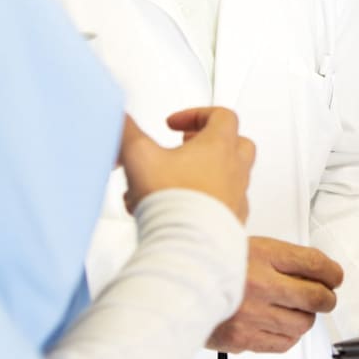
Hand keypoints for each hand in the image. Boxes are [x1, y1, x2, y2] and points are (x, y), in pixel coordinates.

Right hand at [119, 108, 255, 221]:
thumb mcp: (140, 155)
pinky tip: (183, 209)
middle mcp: (235, 171)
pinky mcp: (233, 223)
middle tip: (187, 147)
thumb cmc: (173, 201)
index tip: (175, 125)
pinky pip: (226, 206)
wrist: (189, 244)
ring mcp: (238, 198)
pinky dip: (208, 202)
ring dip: (206, 173)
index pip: (222, 116)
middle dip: (210, 142)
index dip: (197, 114)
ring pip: (231, 177)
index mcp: (220, 147)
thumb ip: (128, 132)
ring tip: (176, 180)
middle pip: (236, 144)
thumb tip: (120, 118)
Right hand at [208, 237, 343, 352]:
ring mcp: (252, 315)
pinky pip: (284, 343)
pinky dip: (287, 336)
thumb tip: (314, 269)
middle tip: (324, 297)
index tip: (335, 277)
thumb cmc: (202, 263)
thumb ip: (277, 257)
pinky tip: (278, 326)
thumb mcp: (239, 244)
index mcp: (260, 254)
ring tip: (295, 312)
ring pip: (303, 324)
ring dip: (305, 318)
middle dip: (326, 299)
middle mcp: (260, 285)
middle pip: (317, 297)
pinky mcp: (243, 339)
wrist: (167, 288)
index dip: (332, 273)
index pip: (315, 263)